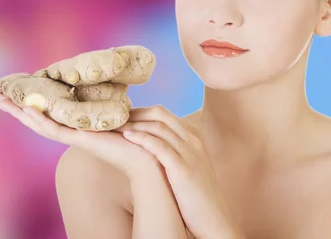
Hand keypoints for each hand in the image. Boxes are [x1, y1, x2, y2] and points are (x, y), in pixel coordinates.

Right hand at [0, 93, 159, 175]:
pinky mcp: (79, 141)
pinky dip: (39, 120)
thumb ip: (104, 104)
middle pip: (36, 119)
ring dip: (19, 112)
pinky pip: (53, 130)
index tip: (13, 91)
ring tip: (0, 100)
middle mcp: (71, 133)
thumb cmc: (136, 138)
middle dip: (15, 107)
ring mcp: (73, 138)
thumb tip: (105, 84)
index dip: (30, 103)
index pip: (47, 114)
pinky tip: (26, 110)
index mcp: (77, 126)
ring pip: (38, 124)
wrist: (147, 158)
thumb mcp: (116, 115)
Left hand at [115, 105, 242, 238]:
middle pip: (160, 114)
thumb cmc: (198, 195)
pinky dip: (141, 138)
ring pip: (158, 127)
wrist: (214, 218)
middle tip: (115, 118)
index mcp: (194, 137)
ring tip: (115, 126)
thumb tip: (152, 148)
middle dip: (135, 114)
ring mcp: (189, 152)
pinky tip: (127, 136)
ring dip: (134, 124)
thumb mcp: (190, 166)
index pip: (164, 114)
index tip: (123, 118)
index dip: (141, 113)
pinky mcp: (182, 168)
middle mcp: (193, 140)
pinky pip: (159, 146)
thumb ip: (176, 152)